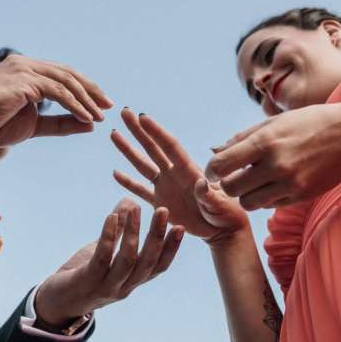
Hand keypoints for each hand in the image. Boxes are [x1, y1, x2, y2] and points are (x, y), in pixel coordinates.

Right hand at [0, 56, 112, 147]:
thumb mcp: (33, 125)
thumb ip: (60, 122)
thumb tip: (89, 123)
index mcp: (26, 70)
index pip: (62, 74)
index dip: (84, 87)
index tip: (102, 104)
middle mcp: (25, 64)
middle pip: (68, 73)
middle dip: (91, 89)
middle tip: (109, 105)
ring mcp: (23, 69)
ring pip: (65, 81)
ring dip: (86, 99)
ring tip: (98, 115)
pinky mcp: (22, 80)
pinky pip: (57, 91)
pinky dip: (75, 104)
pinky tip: (86, 116)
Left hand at [34, 198, 183, 326]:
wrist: (55, 301)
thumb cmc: (84, 273)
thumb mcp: (105, 250)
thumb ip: (120, 231)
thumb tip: (131, 201)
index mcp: (132, 281)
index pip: (158, 266)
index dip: (171, 248)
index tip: (181, 226)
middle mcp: (124, 287)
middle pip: (147, 262)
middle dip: (157, 236)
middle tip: (163, 210)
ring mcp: (106, 286)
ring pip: (127, 260)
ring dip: (133, 233)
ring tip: (135, 207)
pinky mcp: (87, 281)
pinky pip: (101, 258)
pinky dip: (108, 237)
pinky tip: (111, 217)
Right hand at [111, 108, 248, 244]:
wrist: (223, 229)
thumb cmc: (226, 215)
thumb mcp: (220, 205)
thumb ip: (209, 195)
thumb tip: (201, 183)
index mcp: (189, 171)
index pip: (170, 146)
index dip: (156, 132)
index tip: (142, 117)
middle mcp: (175, 174)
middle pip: (153, 148)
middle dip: (138, 130)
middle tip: (124, 112)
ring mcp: (166, 186)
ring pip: (143, 165)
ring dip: (128, 150)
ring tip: (114, 134)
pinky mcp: (160, 202)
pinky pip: (141, 190)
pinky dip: (128, 182)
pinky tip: (115, 172)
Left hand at [205, 102, 340, 208]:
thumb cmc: (309, 122)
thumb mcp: (274, 121)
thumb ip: (243, 137)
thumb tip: (217, 150)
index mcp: (265, 142)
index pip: (221, 165)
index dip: (213, 169)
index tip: (216, 169)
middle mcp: (275, 165)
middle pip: (231, 188)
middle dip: (228, 183)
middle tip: (234, 175)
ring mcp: (289, 184)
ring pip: (248, 202)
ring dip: (246, 193)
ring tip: (255, 180)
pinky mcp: (301, 196)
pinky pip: (269, 205)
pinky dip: (266, 197)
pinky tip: (275, 183)